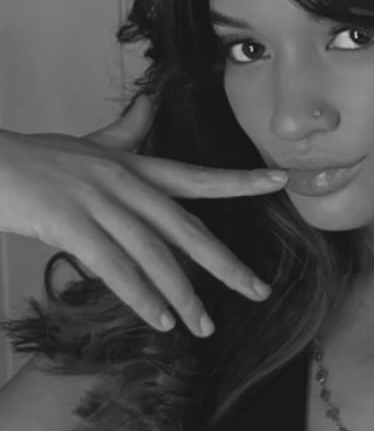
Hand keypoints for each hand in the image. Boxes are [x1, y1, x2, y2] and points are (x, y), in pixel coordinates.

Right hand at [0, 95, 288, 337]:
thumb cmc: (34, 157)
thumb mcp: (87, 143)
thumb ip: (124, 131)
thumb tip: (149, 104)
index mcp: (134, 167)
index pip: (198, 176)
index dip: (241, 181)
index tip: (282, 182)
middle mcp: (126, 185)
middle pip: (188, 230)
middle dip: (227, 264)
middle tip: (259, 291)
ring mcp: (99, 204)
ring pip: (155, 257)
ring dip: (183, 296)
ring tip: (203, 326)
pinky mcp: (70, 225)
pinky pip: (115, 269)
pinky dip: (141, 297)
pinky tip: (160, 321)